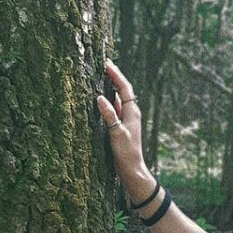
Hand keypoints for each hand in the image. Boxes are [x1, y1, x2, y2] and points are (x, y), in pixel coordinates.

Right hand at [98, 60, 149, 188]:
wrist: (132, 169)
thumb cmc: (126, 153)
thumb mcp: (117, 133)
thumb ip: (109, 115)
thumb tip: (100, 97)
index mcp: (132, 112)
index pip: (124, 88)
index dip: (116, 75)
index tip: (106, 64)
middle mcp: (131, 113)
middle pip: (123, 90)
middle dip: (114, 77)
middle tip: (104, 65)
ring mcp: (127, 119)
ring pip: (119, 99)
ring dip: (111, 88)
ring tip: (101, 77)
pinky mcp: (121, 126)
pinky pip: (115, 108)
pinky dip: (109, 101)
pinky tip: (102, 99)